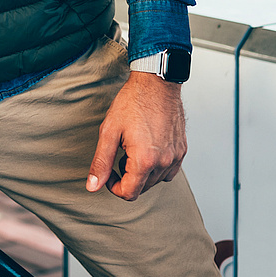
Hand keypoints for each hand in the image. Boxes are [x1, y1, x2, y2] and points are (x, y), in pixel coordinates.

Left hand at [86, 71, 185, 201]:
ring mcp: (176, 156)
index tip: (110, 173)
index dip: (114, 187)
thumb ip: (101, 162)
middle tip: (119, 155)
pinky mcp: (182, 150)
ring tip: (133, 149)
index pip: (129, 193)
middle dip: (127, 177)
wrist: (156, 83)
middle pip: (143, 188)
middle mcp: (164, 162)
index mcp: (145, 160)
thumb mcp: (109, 132)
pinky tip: (148, 150)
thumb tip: (93, 186)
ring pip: (156, 180)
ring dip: (142, 173)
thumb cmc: (133, 102)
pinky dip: (157, 167)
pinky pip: (169, 171)